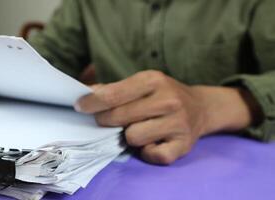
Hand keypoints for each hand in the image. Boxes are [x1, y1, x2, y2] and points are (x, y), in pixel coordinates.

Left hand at [76, 70, 257, 164]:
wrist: (201, 107)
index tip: (80, 107)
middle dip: (108, 120)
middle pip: (119, 117)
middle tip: (109, 120)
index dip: (92, 103)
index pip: (113, 94)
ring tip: (141, 128)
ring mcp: (178, 122)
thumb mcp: (142, 83)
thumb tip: (87, 94)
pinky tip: (154, 141)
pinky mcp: (183, 144)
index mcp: (153, 80)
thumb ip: (115, 89)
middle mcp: (168, 99)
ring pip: (133, 137)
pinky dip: (148, 151)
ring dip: (131, 136)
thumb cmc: (163, 95)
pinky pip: (152, 155)